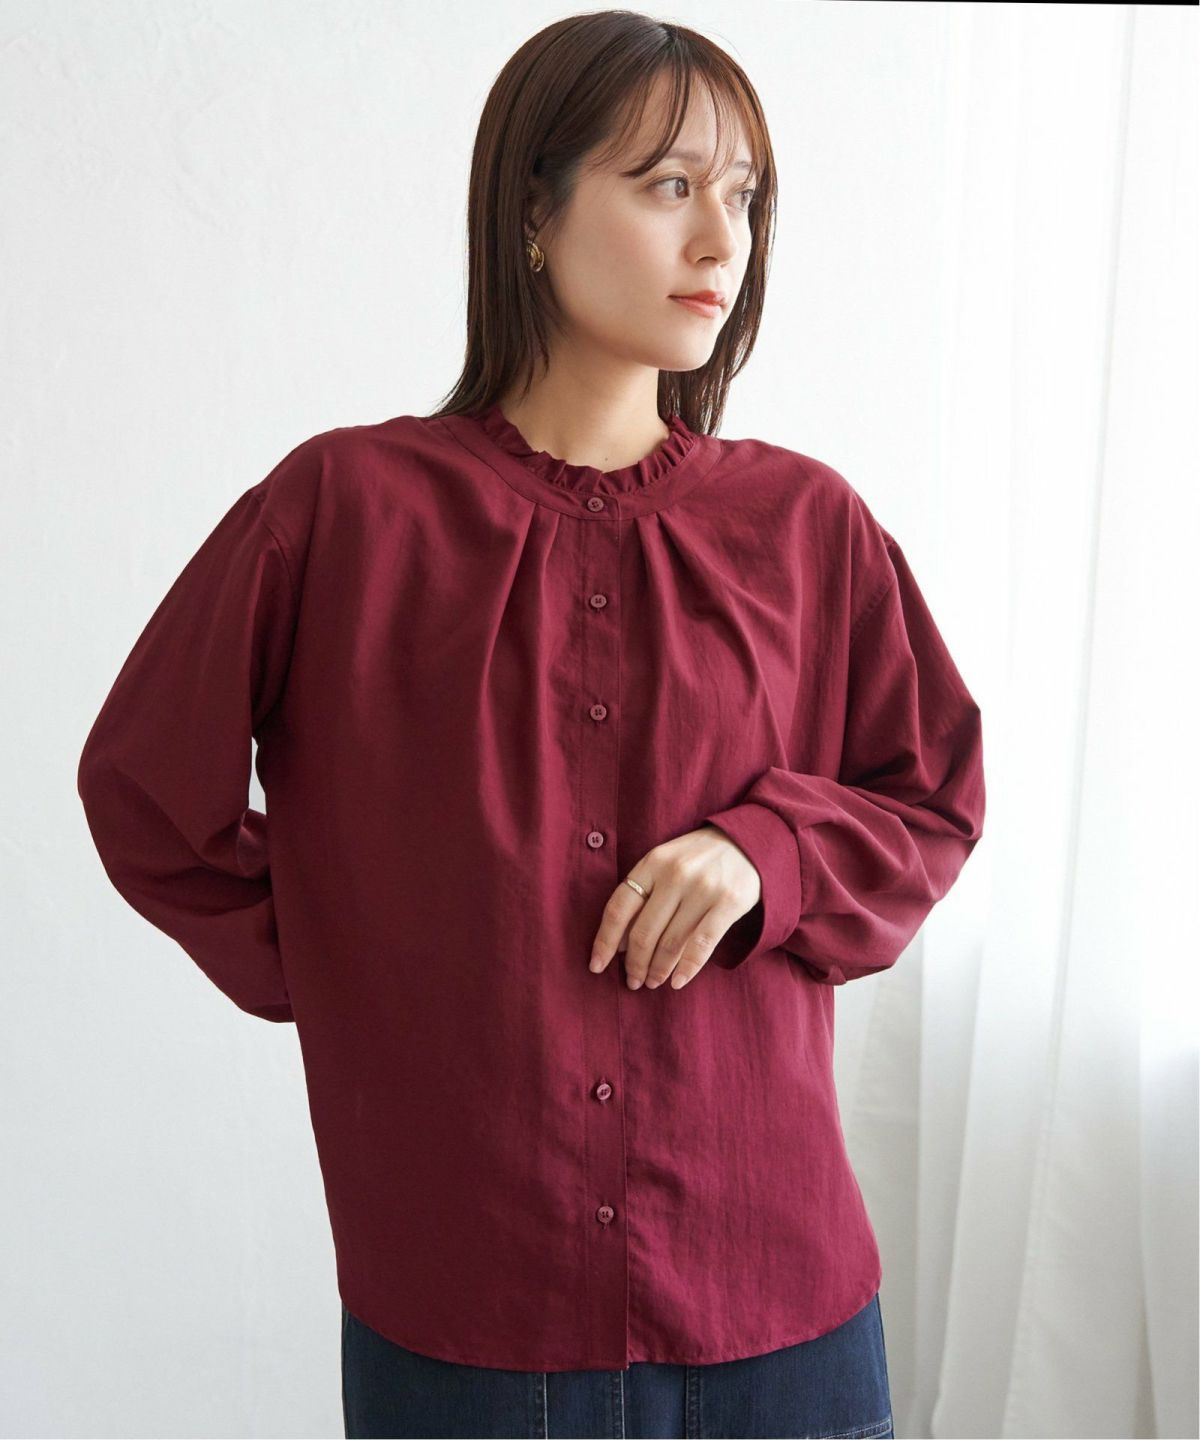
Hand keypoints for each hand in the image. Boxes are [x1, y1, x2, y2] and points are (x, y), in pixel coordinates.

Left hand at [588, 825, 761, 989]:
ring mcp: (703, 888)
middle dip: (634, 964)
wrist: (748, 841)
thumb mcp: (665, 864)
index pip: (619, 907)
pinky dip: (687, 968)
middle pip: (643, 931)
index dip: (604, 941)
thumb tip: (617, 944)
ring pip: (671, 942)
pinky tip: (677, 982)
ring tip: (653, 983)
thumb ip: (642, 895)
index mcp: (652, 862)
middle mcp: (675, 874)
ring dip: (658, 970)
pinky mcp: (729, 902)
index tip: (596, 966)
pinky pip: (702, 944)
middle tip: (633, 982)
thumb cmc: (697, 859)